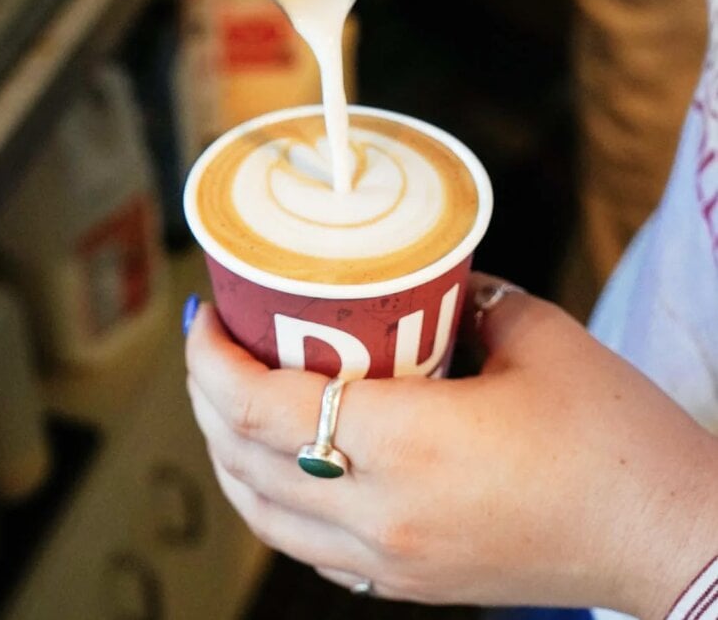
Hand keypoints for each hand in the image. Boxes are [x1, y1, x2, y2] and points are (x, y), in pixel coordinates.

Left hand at [185, 273, 717, 617]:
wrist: (665, 541)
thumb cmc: (616, 439)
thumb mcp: (539, 338)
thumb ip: (468, 301)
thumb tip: (423, 287)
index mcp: (410, 445)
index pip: (262, 407)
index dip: (210, 360)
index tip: (204, 317)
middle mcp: (381, 514)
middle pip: (243, 456)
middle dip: (205, 394)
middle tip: (213, 340)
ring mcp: (386, 560)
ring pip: (257, 509)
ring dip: (225, 447)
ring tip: (226, 393)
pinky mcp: (401, 582)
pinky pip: (299, 541)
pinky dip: (264, 494)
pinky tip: (274, 457)